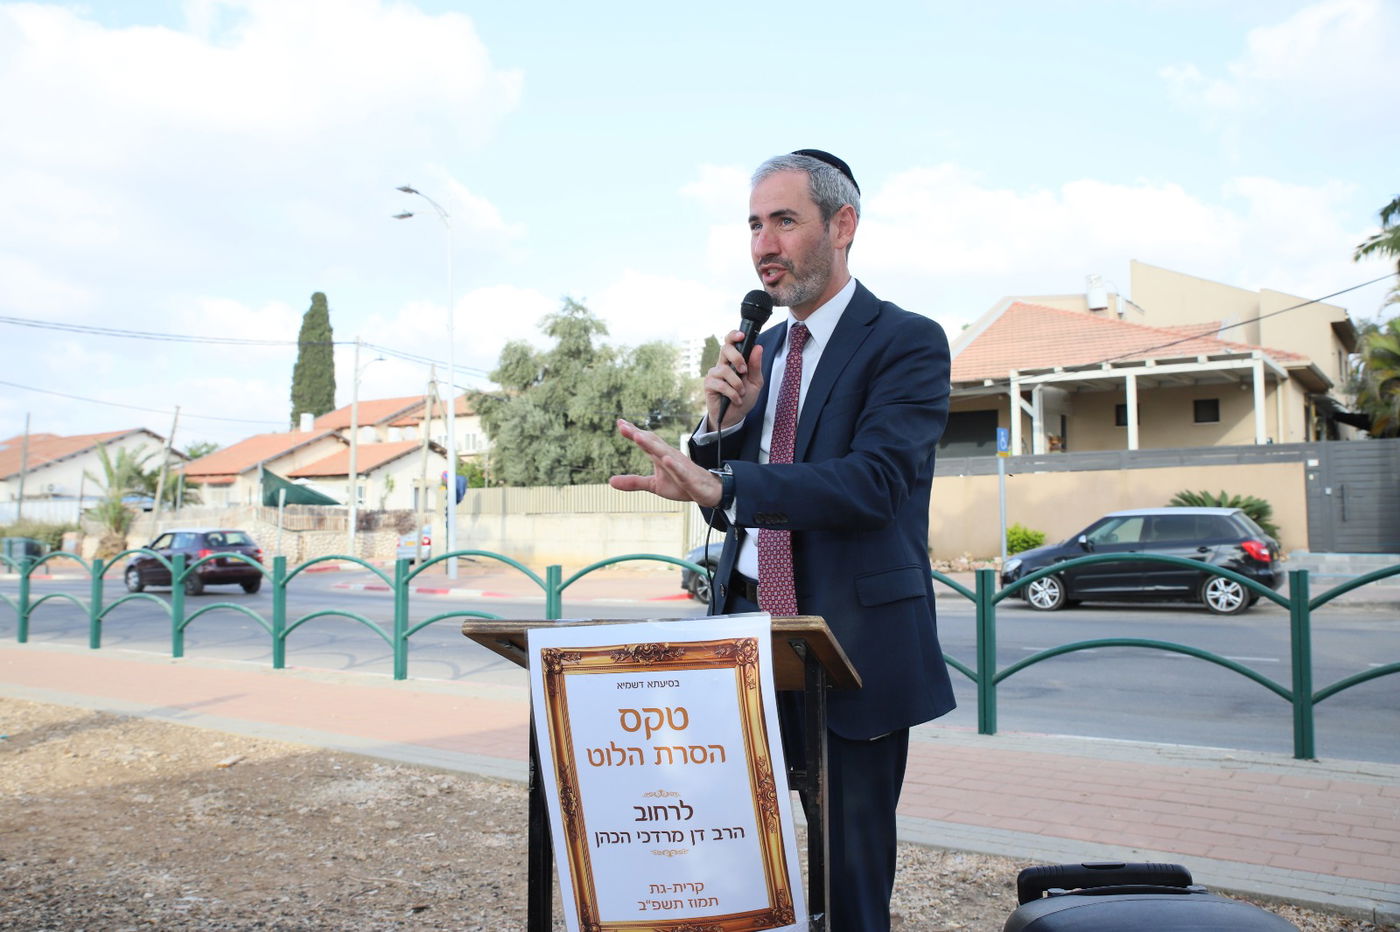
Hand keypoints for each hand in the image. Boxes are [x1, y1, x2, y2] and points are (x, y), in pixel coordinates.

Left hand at [608, 419, 722, 506]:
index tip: (619, 423)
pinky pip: (680, 470)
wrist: (708, 492)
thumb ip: (634, 482)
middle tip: (623, 425)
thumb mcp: (654, 485)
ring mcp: (680, 466)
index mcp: (660, 456)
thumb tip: (611, 481)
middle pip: (652, 442)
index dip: (633, 432)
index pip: (646, 441)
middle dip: (638, 434)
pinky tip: (666, 459)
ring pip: (664, 453)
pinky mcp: (688, 478)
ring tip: (637, 436)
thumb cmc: (681, 485)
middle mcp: (670, 456)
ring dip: (651, 445)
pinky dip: (674, 465)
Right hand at [704, 331, 763, 430]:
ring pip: (724, 370)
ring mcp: (714, 374)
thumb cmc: (744, 398)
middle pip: (725, 349)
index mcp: (733, 361)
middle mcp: (722, 364)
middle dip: (737, 358)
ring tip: (741, 393)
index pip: (730, 342)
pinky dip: (732, 393)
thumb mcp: (755, 382)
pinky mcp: (709, 385)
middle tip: (744, 370)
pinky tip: (736, 399)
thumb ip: (756, 366)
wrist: (735, 417)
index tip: (742, 335)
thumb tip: (758, 347)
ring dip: (737, 383)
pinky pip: (720, 384)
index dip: (733, 336)